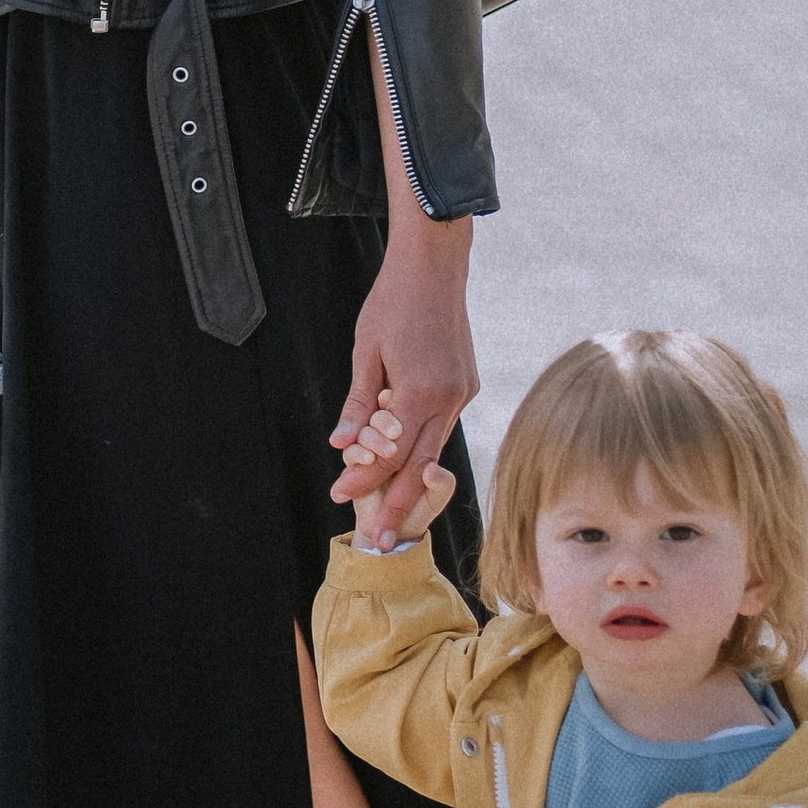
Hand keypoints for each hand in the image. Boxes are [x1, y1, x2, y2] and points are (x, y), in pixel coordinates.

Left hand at [331, 209, 477, 537]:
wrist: (435, 265)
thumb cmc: (393, 301)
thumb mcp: (366, 350)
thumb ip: (357, 403)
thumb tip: (341, 446)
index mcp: (421, 391)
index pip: (390, 453)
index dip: (365, 481)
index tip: (340, 498)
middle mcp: (449, 398)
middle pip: (422, 466)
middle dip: (400, 506)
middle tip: (381, 542)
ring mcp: (463, 392)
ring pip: (435, 448)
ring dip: (412, 479)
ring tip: (391, 511)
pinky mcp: (467, 384)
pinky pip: (442, 424)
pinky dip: (422, 444)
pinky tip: (403, 457)